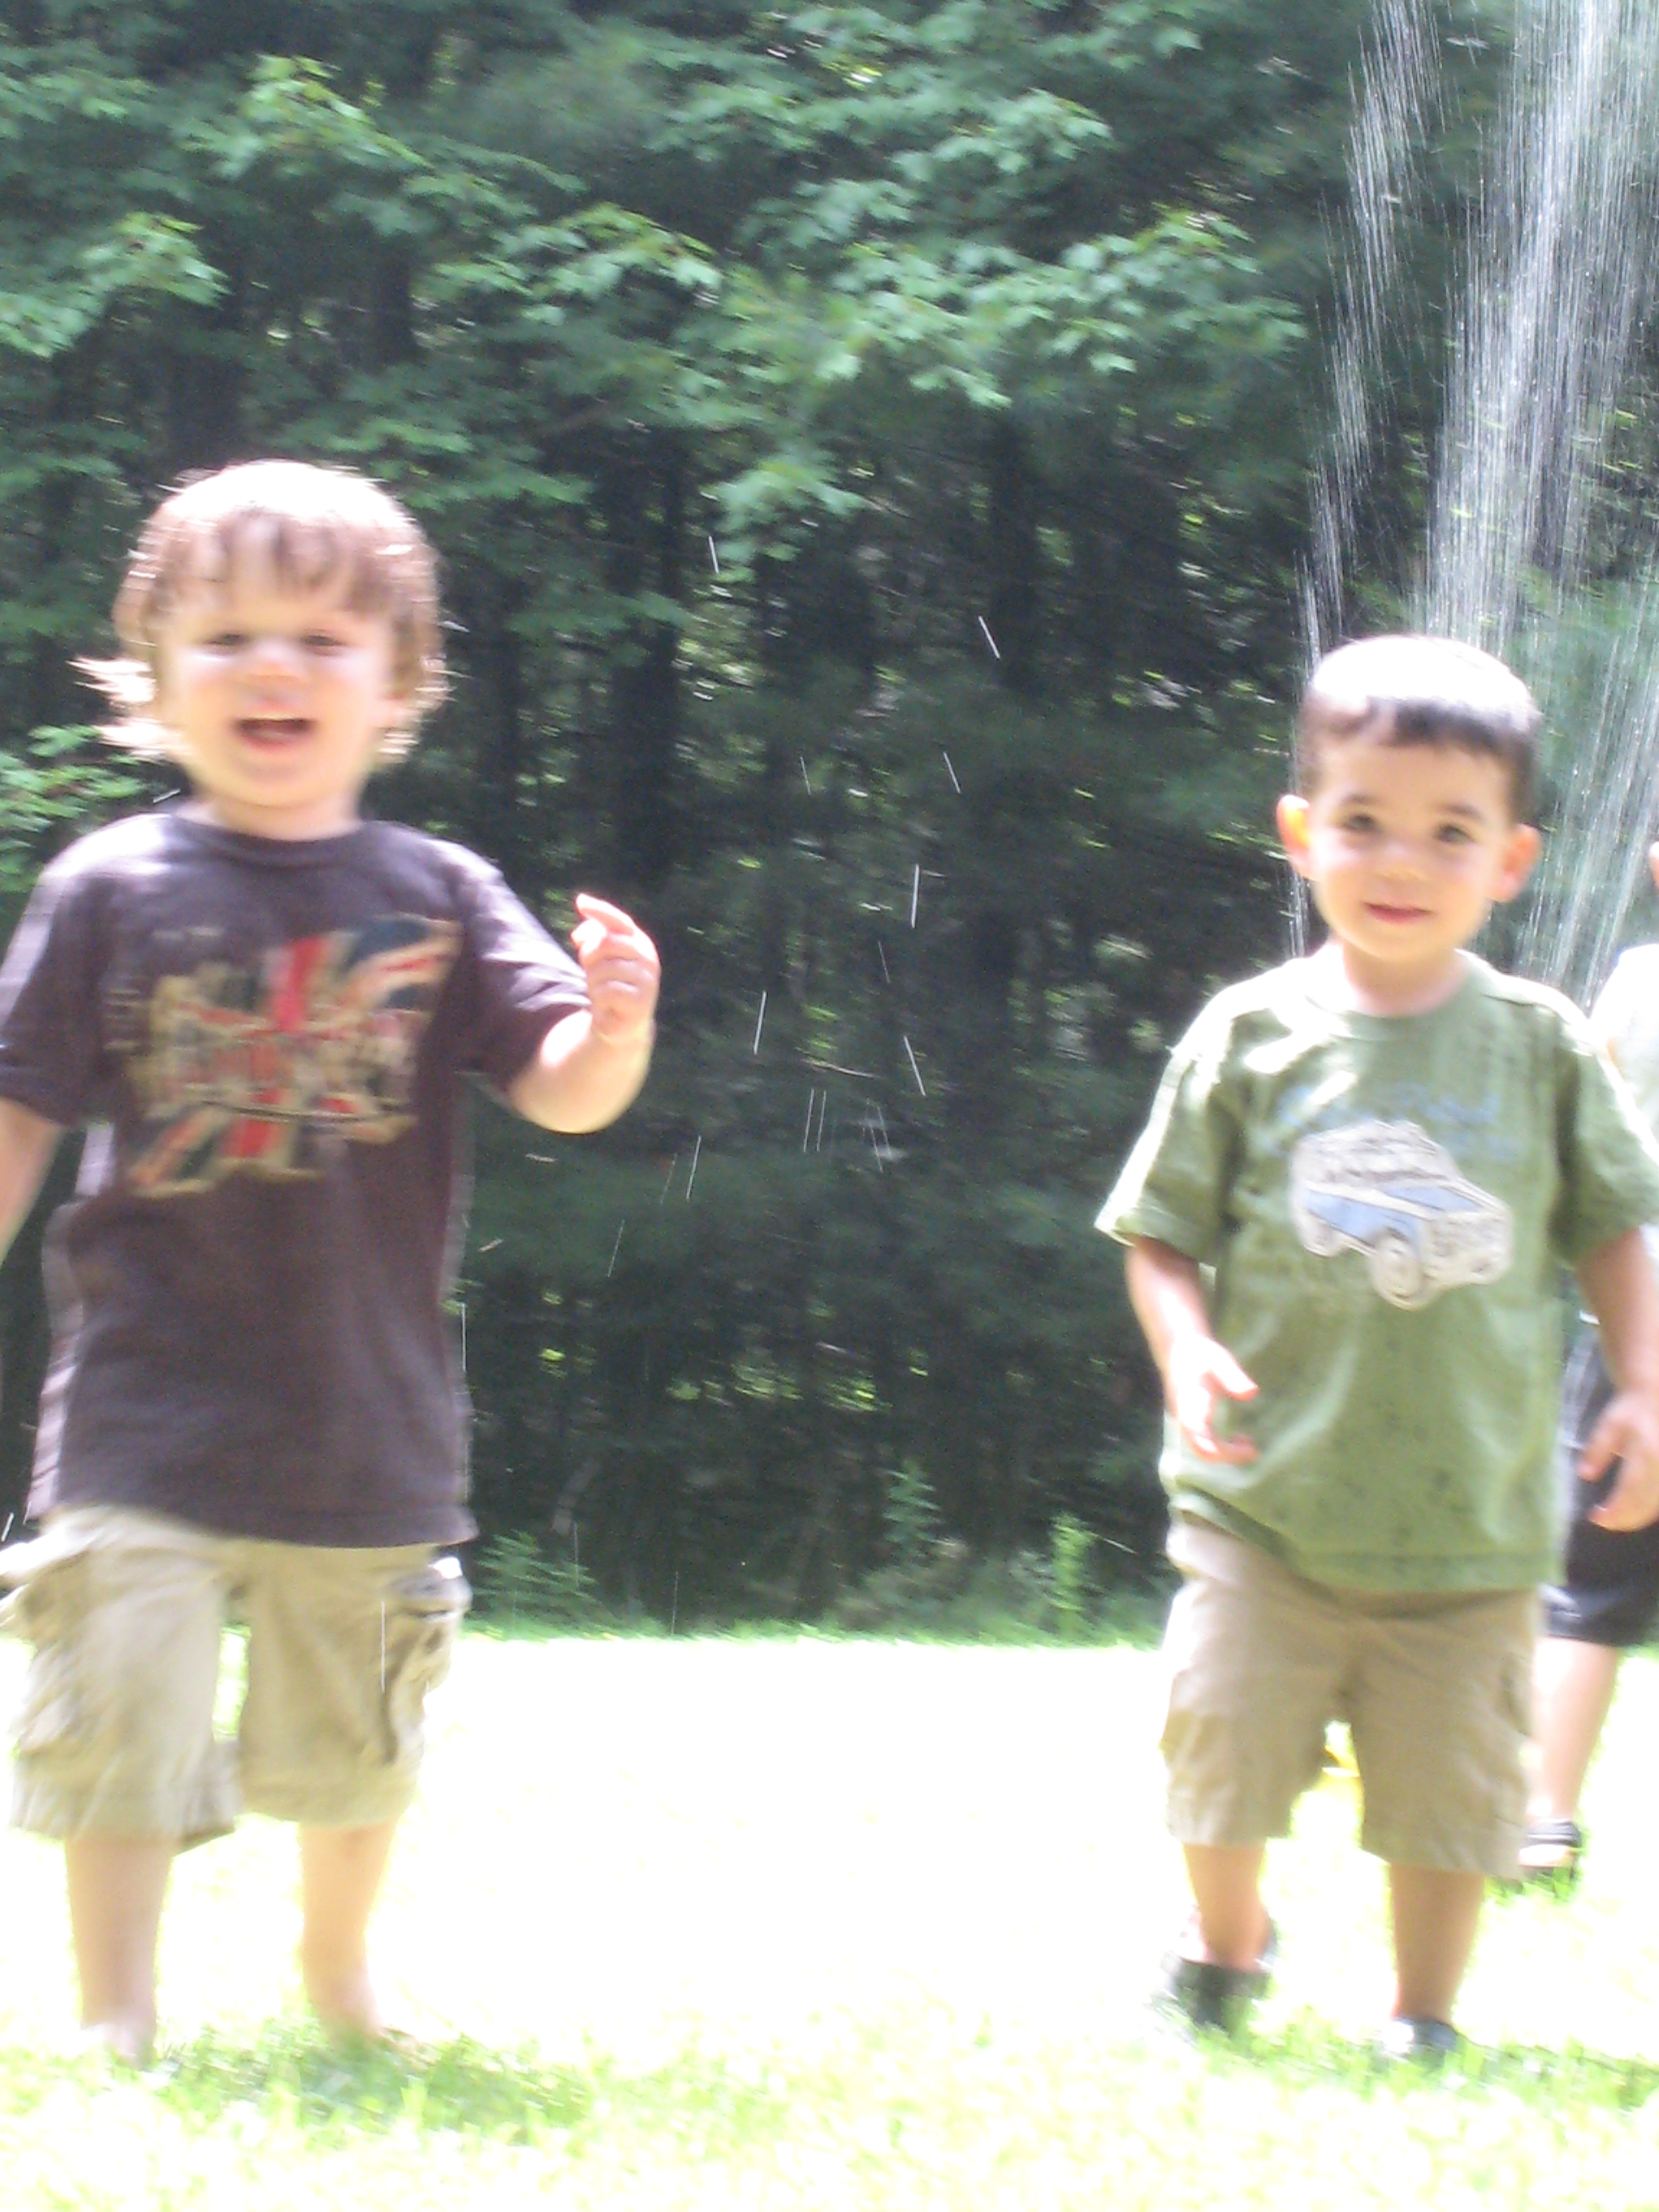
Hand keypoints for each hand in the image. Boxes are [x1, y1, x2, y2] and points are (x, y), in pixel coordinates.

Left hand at [570, 894, 659, 1047]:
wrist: (622, 1023)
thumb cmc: (609, 984)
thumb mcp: (597, 958)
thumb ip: (591, 939)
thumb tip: (580, 935)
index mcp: (639, 942)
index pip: (619, 921)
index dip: (600, 910)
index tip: (580, 902)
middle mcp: (648, 957)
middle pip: (606, 943)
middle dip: (589, 957)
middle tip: (590, 972)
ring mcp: (647, 980)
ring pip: (603, 970)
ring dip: (593, 982)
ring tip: (601, 991)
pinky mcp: (641, 1002)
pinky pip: (607, 991)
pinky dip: (599, 998)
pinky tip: (607, 1004)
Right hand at [1166, 1334, 1258, 1463]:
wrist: (1178, 1350)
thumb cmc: (1200, 1353)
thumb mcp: (1218, 1359)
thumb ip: (1233, 1376)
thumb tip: (1252, 1393)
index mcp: (1189, 1402)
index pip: (1199, 1436)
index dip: (1222, 1450)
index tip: (1249, 1448)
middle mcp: (1184, 1416)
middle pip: (1201, 1449)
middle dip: (1228, 1455)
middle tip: (1254, 1451)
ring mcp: (1186, 1421)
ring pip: (1202, 1450)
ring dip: (1227, 1454)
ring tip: (1251, 1447)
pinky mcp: (1191, 1423)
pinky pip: (1205, 1444)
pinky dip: (1224, 1448)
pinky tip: (1241, 1439)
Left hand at [1581, 1386, 1658, 1529]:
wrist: (1656, 1397)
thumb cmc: (1631, 1412)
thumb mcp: (1610, 1425)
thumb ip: (1598, 1450)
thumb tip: (1585, 1475)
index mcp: (1646, 1453)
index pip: (1630, 1491)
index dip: (1614, 1510)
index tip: (1595, 1516)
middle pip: (1646, 1505)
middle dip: (1624, 1519)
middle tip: (1604, 1521)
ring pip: (1656, 1506)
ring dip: (1636, 1518)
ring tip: (1615, 1519)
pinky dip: (1647, 1510)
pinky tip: (1633, 1511)